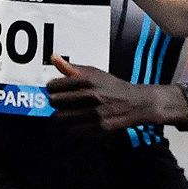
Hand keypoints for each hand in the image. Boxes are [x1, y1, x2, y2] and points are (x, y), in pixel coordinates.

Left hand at [46, 57, 187, 131]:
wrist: (136, 103)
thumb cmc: (112, 87)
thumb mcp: (94, 73)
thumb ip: (72, 68)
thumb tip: (53, 58)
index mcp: (87, 80)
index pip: (53, 86)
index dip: (51, 88)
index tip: (55, 90)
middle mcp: (91, 95)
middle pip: (54, 102)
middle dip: (55, 102)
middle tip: (59, 102)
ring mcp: (95, 113)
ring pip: (61, 118)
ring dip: (60, 116)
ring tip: (66, 112)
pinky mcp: (99, 127)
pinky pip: (72, 130)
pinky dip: (70, 127)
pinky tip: (75, 122)